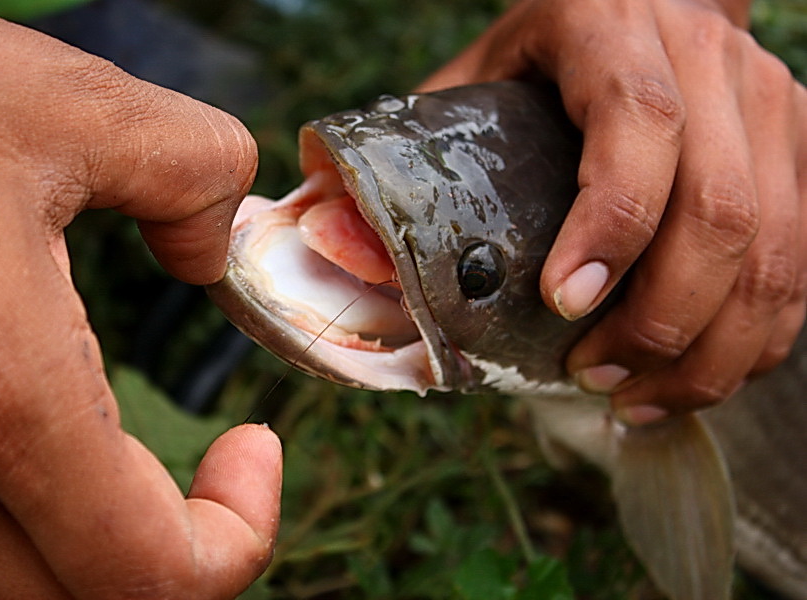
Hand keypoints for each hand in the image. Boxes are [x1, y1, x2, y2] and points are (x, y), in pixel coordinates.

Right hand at [0, 2, 280, 598]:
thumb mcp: (67, 105)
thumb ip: (190, 170)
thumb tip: (214, 243)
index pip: (148, 580)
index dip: (239, 538)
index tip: (256, 444)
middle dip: (182, 552)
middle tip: (221, 464)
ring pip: (10, 588)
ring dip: (101, 545)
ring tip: (142, 462)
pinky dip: (15, 540)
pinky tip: (35, 479)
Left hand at [418, 0, 806, 423]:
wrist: (636, 11)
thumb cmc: (538, 63)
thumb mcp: (466, 87)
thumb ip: (407, 158)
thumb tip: (334, 243)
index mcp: (612, 25)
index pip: (638, 124)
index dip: (611, 224)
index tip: (563, 304)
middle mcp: (707, 57)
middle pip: (719, 209)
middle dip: (660, 319)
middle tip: (595, 376)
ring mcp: (766, 105)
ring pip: (775, 250)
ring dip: (708, 349)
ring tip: (635, 396)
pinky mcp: (796, 153)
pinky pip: (798, 265)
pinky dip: (751, 340)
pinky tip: (689, 378)